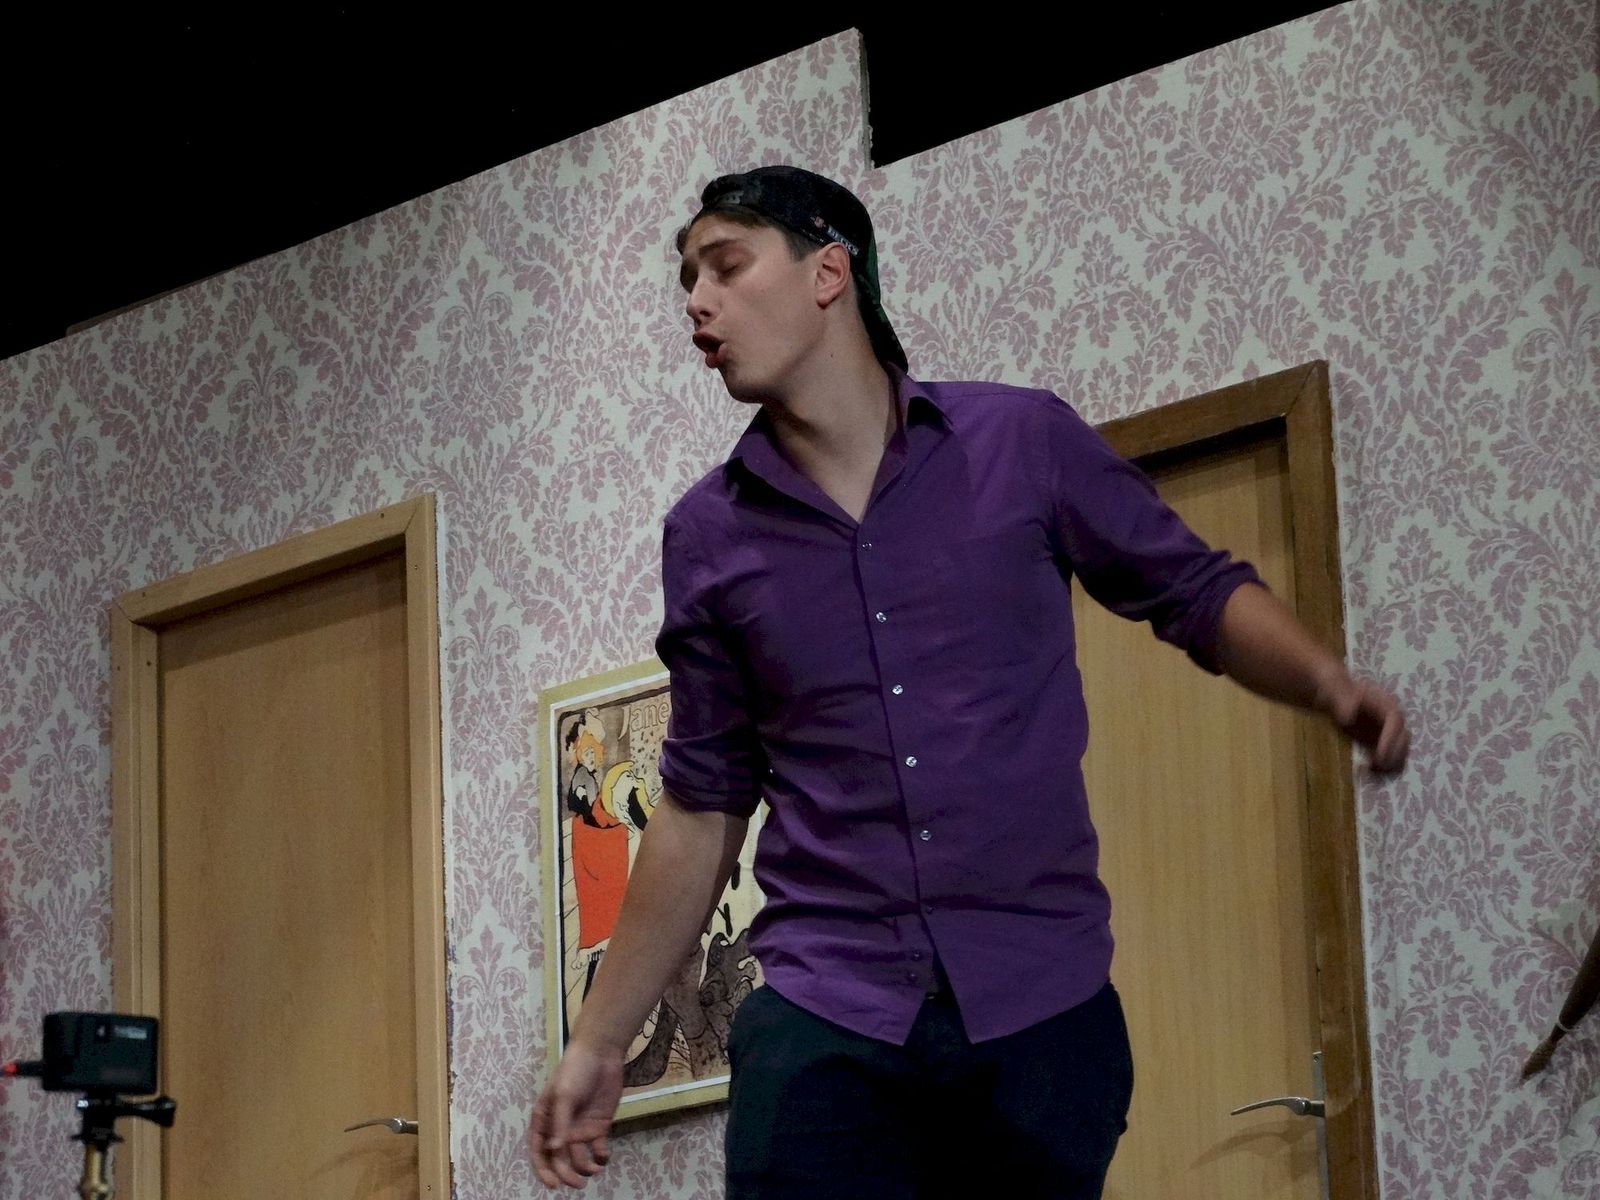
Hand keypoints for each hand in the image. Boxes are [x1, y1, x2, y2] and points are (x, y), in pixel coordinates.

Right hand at [530, 1039, 623, 1188]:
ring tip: (594, 1168)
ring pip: (579, 1158)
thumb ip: (560, 1125)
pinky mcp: (598, 1127)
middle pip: (560, 1159)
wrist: (601, 1054)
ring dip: (584, 1167)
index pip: (539, 1152)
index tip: (553, 1185)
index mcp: (544, 1121)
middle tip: (577, 1183)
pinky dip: (601, 1157)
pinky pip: (598, 1150)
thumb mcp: (564, 1097)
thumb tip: (554, 1151)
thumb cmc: (575, 1071)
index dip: (544, 1170)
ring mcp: (580, 1129)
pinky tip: (604, 1155)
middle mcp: (560, 1129)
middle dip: (566, 1173)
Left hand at [1316, 671, 1409, 772]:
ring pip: (1399, 751)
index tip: (1380, 756)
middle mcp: (1389, 717)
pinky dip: (1382, 767)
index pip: (1395, 720)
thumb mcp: (1332, 684)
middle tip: (1378, 768)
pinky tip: (1368, 772)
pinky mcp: (1376, 742)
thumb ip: (1340, 698)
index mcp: (1383, 701)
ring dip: (1391, 764)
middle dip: (1394, 755)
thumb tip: (1349, 715)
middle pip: (1403, 738)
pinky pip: (1386, 757)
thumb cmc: (1331, 684)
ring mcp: (1385, 731)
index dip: (1390, 739)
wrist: (1328, 691)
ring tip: (1373, 772)